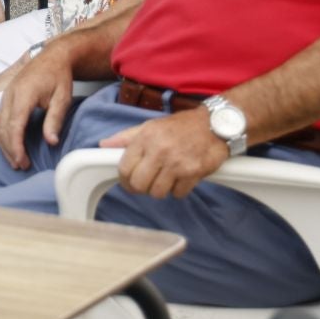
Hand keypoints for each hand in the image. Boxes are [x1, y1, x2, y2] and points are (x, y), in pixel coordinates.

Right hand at [0, 46, 75, 169]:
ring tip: (14, 160)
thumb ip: (55, 119)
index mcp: (24, 94)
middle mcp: (10, 95)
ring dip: (3, 144)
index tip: (22, 162)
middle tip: (20, 166)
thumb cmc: (58, 76)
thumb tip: (50, 142)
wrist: (52, 56)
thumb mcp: (63, 97)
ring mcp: (5, 95)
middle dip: (9, 149)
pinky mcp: (5, 97)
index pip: (14, 125)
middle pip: (1, 128)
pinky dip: (1, 135)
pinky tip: (10, 145)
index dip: (16, 146)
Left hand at [99, 110, 228, 197]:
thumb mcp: (151, 126)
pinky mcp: (193, 173)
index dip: (125, 180)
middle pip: (139, 184)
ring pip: (157, 192)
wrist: (216, 124)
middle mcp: (159, 151)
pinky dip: (179, 190)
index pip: (124, 168)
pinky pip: (178, 194)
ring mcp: (177, 163)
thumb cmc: (181, 126)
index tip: (129, 181)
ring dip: (160, 190)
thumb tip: (104, 145)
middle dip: (141, 188)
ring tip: (166, 179)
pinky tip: (181, 179)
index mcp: (145, 138)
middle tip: (147, 184)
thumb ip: (127, 137)